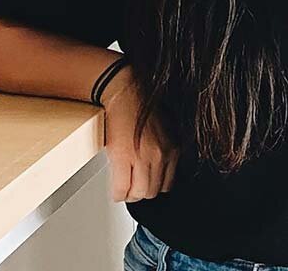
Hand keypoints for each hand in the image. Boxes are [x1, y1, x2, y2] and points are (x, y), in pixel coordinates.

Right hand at [100, 68, 177, 201]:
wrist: (125, 92)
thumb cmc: (140, 109)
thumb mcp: (162, 132)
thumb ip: (163, 152)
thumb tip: (154, 174)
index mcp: (173, 148)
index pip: (167, 184)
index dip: (152, 186)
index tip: (144, 184)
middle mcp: (162, 154)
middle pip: (152, 191)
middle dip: (139, 192)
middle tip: (130, 186)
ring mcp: (144, 157)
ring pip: (138, 194)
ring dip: (128, 194)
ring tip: (122, 185)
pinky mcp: (124, 157)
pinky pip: (121, 190)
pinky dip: (116, 193)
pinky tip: (114, 186)